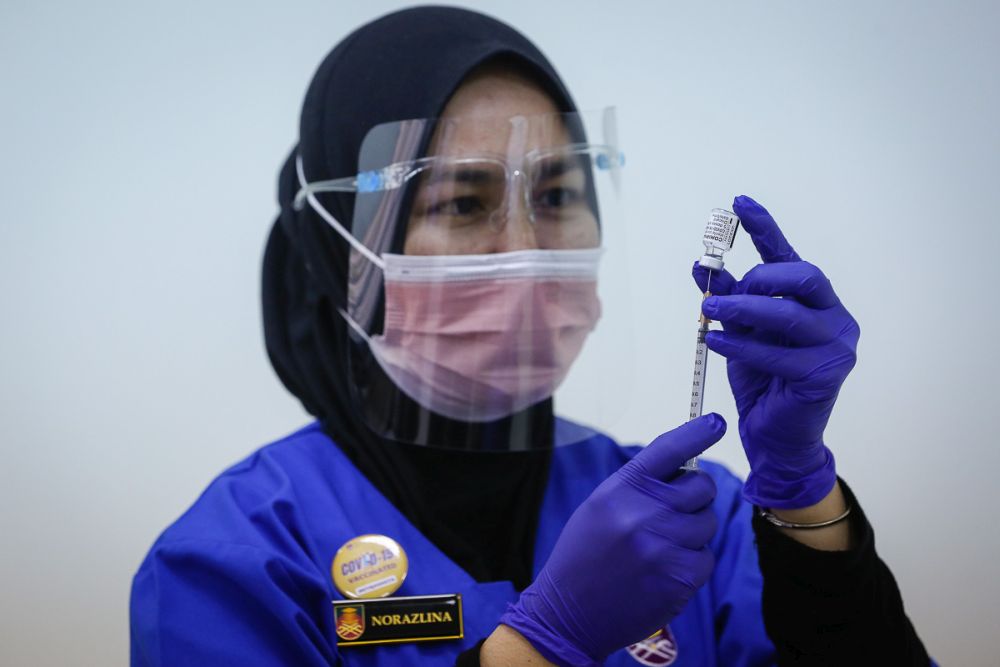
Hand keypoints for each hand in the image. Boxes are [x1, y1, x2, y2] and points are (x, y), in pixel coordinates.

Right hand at [499, 415, 723, 666]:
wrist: (567, 613)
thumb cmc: (584, 555)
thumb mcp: (601, 507)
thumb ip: (640, 488)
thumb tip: (685, 471)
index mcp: (621, 489)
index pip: (668, 449)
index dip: (696, 433)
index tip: (716, 422)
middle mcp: (644, 512)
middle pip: (702, 487)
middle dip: (696, 497)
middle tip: (676, 512)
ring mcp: (664, 545)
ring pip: (707, 523)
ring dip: (693, 533)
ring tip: (661, 547)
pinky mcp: (679, 577)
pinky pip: (706, 558)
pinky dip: (692, 564)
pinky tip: (664, 571)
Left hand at [692, 195, 858, 508]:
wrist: (775, 436)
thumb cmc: (763, 380)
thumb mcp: (739, 333)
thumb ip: (727, 300)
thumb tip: (700, 267)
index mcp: (813, 302)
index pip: (790, 256)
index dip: (766, 228)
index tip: (739, 203)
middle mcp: (833, 318)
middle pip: (801, 276)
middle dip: (758, 277)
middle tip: (721, 293)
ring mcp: (836, 346)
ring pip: (788, 314)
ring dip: (743, 309)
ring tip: (708, 312)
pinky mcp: (825, 376)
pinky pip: (778, 353)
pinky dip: (742, 345)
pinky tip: (716, 342)